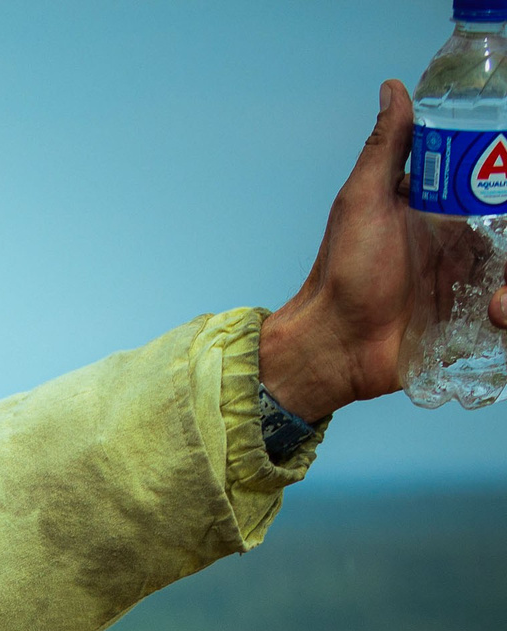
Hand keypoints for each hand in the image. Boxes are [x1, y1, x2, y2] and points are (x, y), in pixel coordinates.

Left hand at [257, 80, 506, 422]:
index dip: (502, 174)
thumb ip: (385, 149)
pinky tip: (497, 311)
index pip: (491, 181)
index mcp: (438, 209)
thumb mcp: (364, 201)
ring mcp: (468, 279)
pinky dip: (506, 308)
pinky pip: (505, 305)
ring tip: (497, 301)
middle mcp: (458, 240)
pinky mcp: (472, 317)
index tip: (505, 172)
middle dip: (506, 238)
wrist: (335, 347)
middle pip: (505, 224)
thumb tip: (394, 88)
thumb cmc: (344, 273)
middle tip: (496, 249)